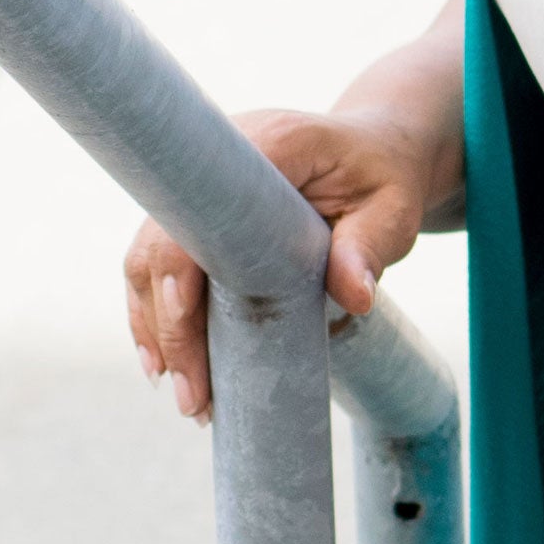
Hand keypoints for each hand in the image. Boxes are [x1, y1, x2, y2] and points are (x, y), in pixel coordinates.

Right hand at [124, 99, 439, 420]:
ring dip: (157, 330)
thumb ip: (371, 247)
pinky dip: (159, 316)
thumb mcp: (393, 210)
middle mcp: (216, 160)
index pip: (199, 207)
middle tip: (194, 397)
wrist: (376, 151)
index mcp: (267, 145)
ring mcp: (199, 189)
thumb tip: (356, 298)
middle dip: (169, 325)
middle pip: (163, 243)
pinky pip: (162, 266)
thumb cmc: (385, 178)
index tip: (186, 321)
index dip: (179, 264)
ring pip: (150, 260)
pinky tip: (168, 364)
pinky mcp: (197, 217)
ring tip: (188, 398)